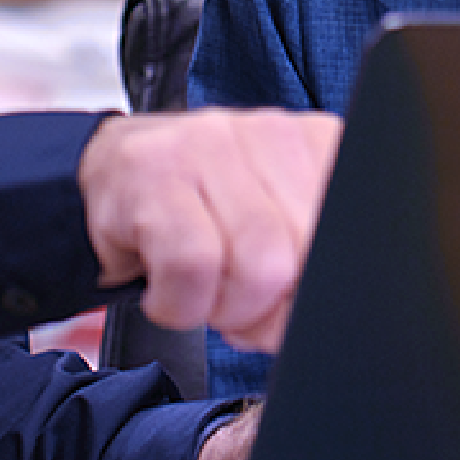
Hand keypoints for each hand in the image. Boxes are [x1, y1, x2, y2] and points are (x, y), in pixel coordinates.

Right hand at [78, 109, 339, 353]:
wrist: (110, 175)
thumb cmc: (202, 213)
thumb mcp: (274, 230)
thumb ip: (309, 268)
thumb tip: (320, 325)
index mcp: (316, 146)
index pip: (350, 237)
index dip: (315, 295)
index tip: (286, 306)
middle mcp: (271, 133)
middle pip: (304, 260)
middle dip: (267, 310)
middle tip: (234, 305)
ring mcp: (210, 143)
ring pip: (256, 267)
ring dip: (221, 309)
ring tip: (200, 292)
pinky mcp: (154, 170)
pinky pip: (192, 268)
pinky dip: (178, 304)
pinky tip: (166, 288)